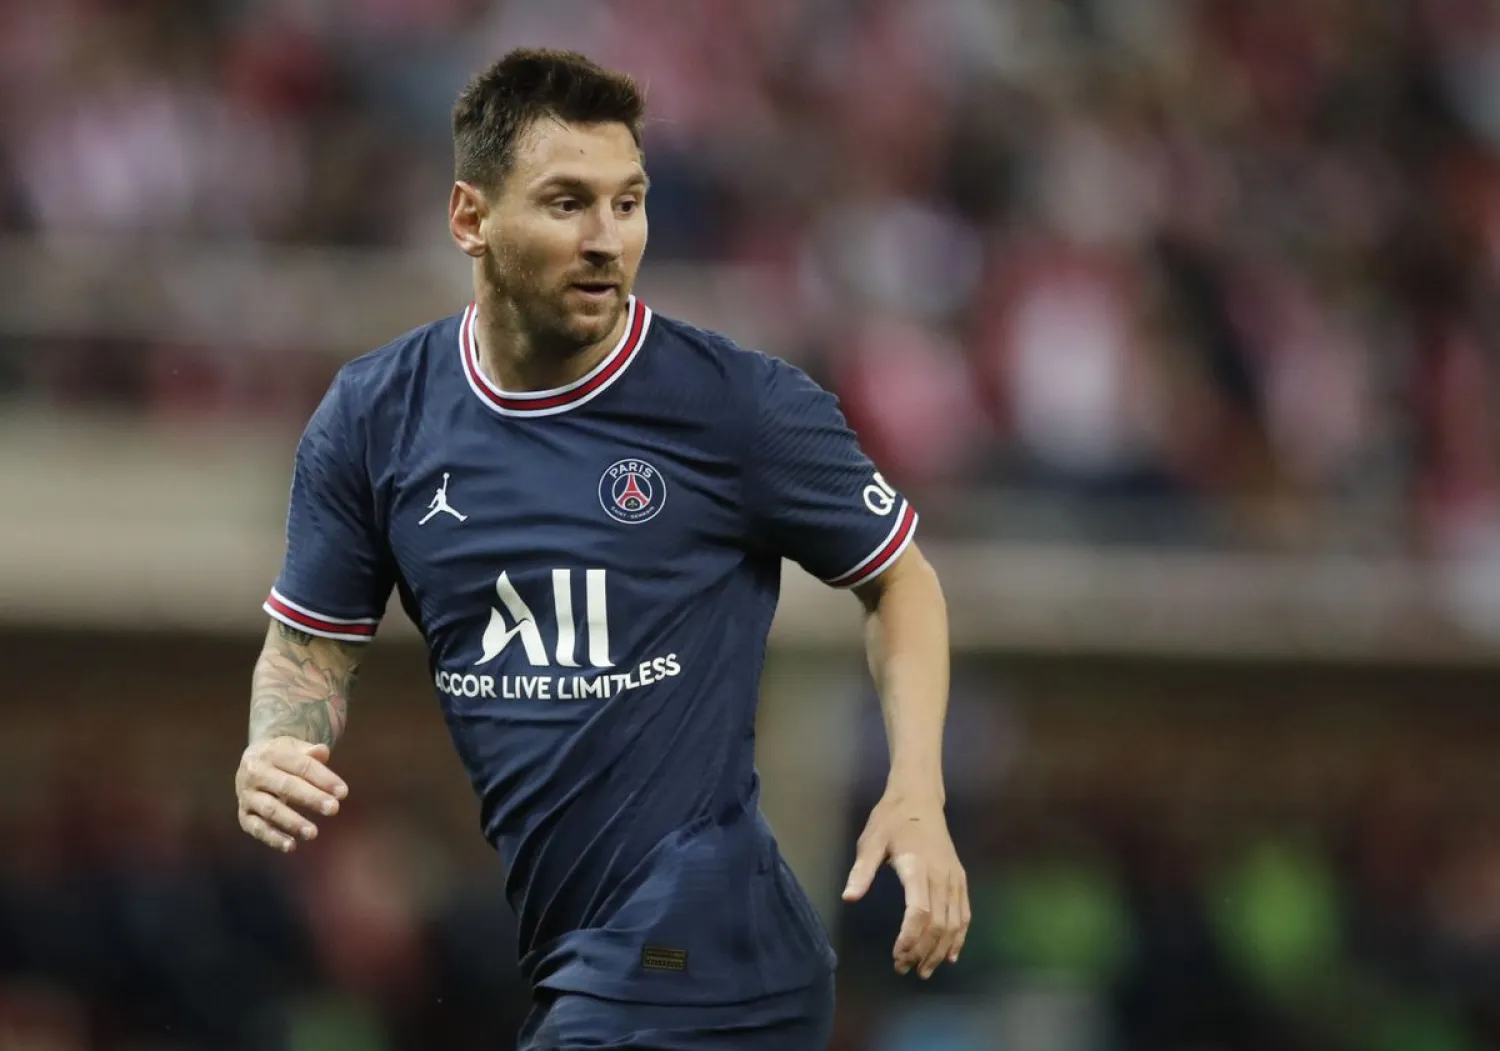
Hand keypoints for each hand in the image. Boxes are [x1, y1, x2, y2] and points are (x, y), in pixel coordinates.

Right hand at [235, 737, 347, 852]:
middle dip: (311, 798)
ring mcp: (247, 795)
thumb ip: (310, 752)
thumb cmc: (284, 757)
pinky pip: (256, 828)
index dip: (323, 778)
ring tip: (313, 833)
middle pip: (285, 786)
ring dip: (292, 822)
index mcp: (270, 752)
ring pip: (270, 809)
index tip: (343, 792)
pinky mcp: (243, 815)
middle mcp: (255, 773)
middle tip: (334, 809)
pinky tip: (291, 846)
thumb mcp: (295, 748)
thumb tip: (323, 751)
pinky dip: (273, 838)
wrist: (253, 761)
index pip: (300, 765)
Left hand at [842, 791, 969, 978]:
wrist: (920, 798)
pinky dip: (958, 937)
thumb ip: (862, 870)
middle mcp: (940, 876)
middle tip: (903, 969)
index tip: (897, 955)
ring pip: (954, 923)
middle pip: (938, 924)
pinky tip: (949, 954)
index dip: (910, 938)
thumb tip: (848, 897)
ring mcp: (954, 878)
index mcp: (917, 867)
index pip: (919, 912)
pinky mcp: (960, 879)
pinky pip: (964, 914)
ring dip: (940, 950)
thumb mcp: (871, 840)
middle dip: (922, 951)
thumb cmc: (891, 820)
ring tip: (924, 970)